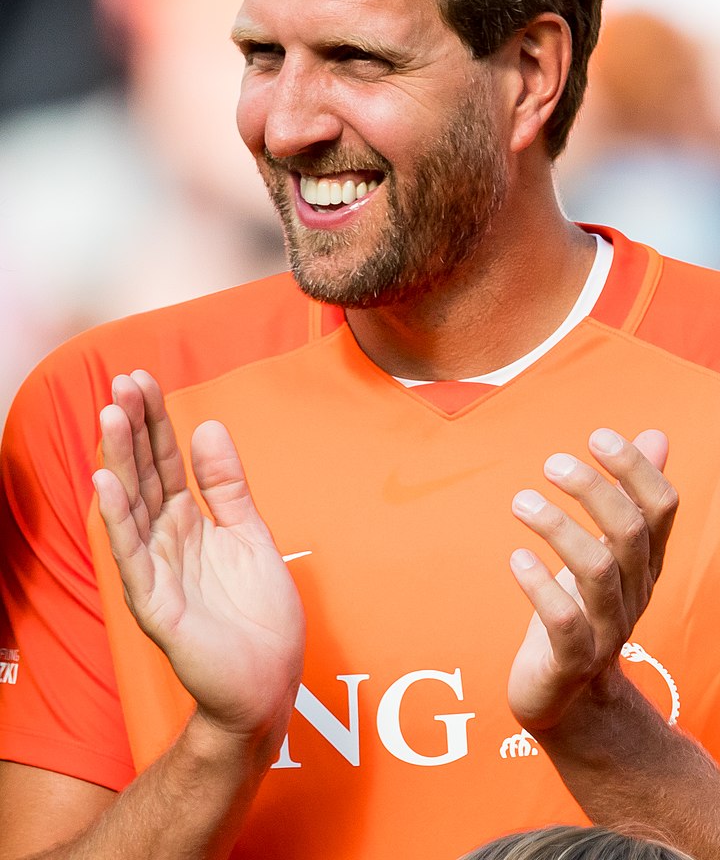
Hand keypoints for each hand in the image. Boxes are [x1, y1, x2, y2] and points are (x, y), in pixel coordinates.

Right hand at [94, 371, 304, 748]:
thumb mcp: (249, 533)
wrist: (269, 682)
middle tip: (121, 382)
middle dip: (133, 429)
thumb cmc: (259, 615)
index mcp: (189, 523)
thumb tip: (207, 427)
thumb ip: (226, 485)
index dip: (155, 422)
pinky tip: (107, 484)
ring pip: (132, 508)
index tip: (142, 380)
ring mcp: (158, 572)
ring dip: (119, 462)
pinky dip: (119, 521)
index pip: (165, 463)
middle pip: (144, 475)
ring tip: (109, 416)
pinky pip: (134, 558)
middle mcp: (167, 542)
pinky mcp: (156, 606)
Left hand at [507, 428, 675, 733]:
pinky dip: (539, 585)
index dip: (635, 468)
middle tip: (551, 463)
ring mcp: (606, 629)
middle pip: (629, 532)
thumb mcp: (609, 552)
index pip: (661, 507)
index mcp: (645, 562)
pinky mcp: (571, 660)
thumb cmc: (583, 610)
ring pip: (596, 571)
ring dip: (557, 528)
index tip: (597, 436)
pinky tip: (516, 558)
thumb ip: (630, 496)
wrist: (569, 700)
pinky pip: (564, 622)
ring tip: (521, 501)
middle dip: (592, 490)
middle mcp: (634, 592)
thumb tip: (656, 436)